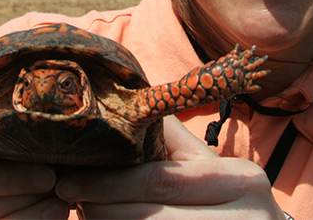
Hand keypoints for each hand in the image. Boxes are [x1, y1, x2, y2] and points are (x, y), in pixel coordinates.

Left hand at [55, 116, 282, 218]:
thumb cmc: (230, 200)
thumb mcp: (210, 165)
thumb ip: (171, 138)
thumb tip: (125, 104)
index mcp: (239, 181)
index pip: (160, 181)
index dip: (109, 184)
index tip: (70, 181)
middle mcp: (243, 219)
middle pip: (149, 218)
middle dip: (101, 209)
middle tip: (69, 198)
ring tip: (83, 213)